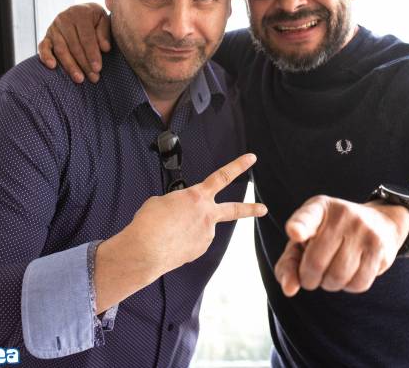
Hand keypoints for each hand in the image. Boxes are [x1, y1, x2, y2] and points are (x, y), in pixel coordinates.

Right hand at [37, 2, 111, 82]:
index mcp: (80, 13)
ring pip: (61, 50)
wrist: (82, 12)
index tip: (98, 68)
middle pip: (74, 46)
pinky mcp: (46, 36)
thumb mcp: (104, 20)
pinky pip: (43, 47)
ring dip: (70, 66)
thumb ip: (104, 33)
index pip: (86, 37)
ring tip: (80, 79)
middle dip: (84, 64)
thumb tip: (105, 48)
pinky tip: (52, 67)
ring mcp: (53, 28)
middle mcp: (64, 18)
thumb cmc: (95, 19)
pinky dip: (46, 57)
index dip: (92, 54)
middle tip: (93, 77)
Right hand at [94, 153, 265, 311]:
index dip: (239, 165)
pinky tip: (171, 241)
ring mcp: (206, 234)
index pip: (223, 176)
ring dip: (189, 229)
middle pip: (234, 209)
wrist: (145, 251)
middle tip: (263, 209)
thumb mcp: (162, 201)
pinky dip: (184, 241)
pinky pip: (193, 241)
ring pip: (201, 228)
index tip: (251, 159)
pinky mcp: (200, 249)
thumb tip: (182, 212)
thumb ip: (179, 202)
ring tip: (168, 231)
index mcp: (197, 196)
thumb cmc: (149, 225)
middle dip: (251, 209)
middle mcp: (206, 215)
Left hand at [274, 196, 408, 296]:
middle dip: (309, 279)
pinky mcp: (379, 248)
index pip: (307, 217)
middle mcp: (341, 215)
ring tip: (331, 272)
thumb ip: (289, 263)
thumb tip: (289, 289)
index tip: (294, 233)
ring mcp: (362, 230)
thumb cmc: (331, 236)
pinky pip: (358, 283)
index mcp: (318, 207)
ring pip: (337, 277)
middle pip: (316, 263)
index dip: (299, 226)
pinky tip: (349, 273)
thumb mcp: (306, 240)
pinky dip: (349, 286)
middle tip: (312, 275)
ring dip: (329, 284)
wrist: (379, 223)